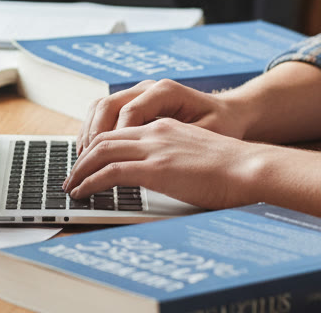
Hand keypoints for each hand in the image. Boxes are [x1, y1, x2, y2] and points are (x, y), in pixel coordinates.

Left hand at [65, 117, 259, 209]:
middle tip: (70, 175)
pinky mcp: (156, 169)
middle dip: (82, 157)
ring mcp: (154, 149)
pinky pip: (112, 173)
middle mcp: (155, 132)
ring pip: (101, 152)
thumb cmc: (233, 169)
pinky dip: (91, 182)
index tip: (86, 162)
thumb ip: (177, 157)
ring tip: (71, 186)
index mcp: (165, 127)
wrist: (249, 168)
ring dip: (80, 170)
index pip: (120, 132)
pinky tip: (84, 193)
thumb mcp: (198, 153)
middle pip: (104, 139)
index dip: (98, 146)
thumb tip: (168, 174)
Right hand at [75, 79, 245, 153]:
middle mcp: (148, 88)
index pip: (129, 111)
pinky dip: (93, 130)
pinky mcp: (134, 104)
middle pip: (108, 105)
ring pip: (101, 107)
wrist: (230, 113)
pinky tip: (88, 151)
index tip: (103, 163)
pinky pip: (105, 112)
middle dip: (93, 137)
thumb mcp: (207, 135)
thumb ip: (177, 143)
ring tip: (81, 161)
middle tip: (83, 166)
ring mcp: (138, 93)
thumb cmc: (222, 125)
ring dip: (88, 133)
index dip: (114, 138)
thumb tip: (149, 161)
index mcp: (165, 91)